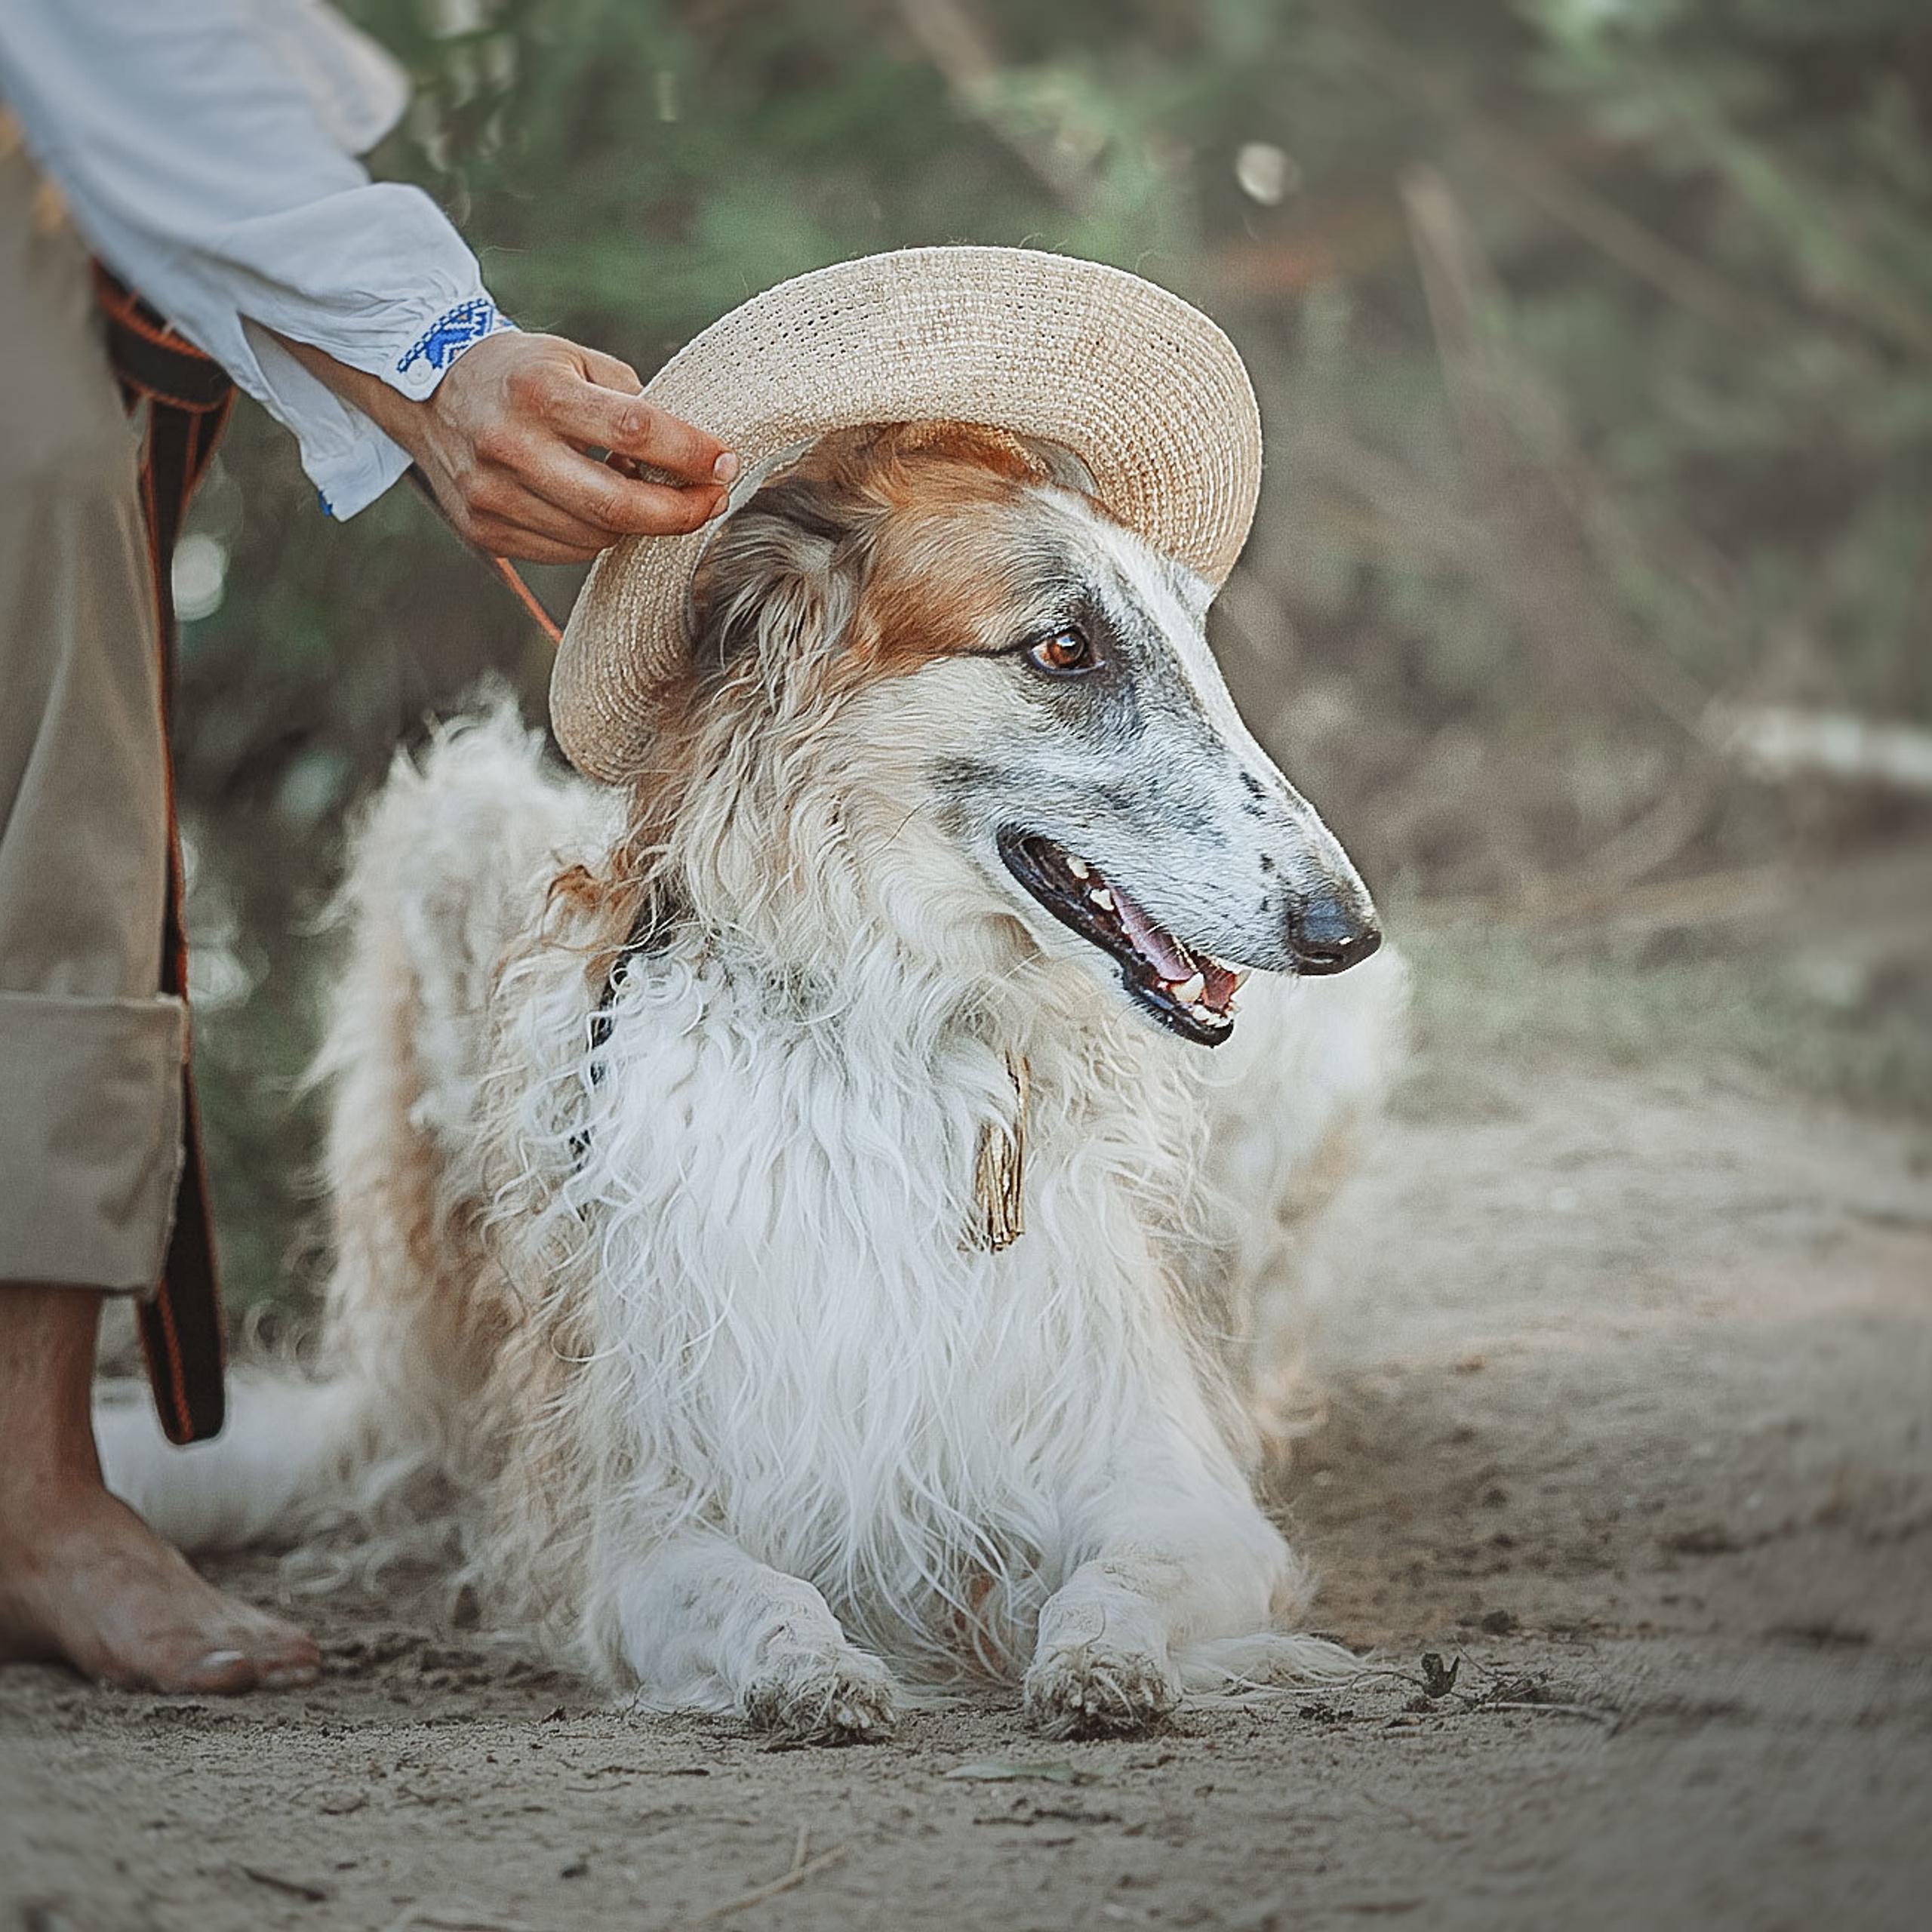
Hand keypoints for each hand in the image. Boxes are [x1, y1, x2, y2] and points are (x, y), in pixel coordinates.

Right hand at [278, 329, 738, 562]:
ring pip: (595, 536)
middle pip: (616, 506)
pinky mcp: (484, 530)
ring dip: (637, 524)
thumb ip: (631, 402)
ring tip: (648, 495)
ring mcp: (492, 496)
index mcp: (537, 392)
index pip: (633, 431)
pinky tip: (600, 508)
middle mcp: (509, 446)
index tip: (724, 463)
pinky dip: (596, 535)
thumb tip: (691, 458)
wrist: (428, 390)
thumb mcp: (574, 359)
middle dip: (680, 513)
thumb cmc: (520, 372)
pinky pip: (566, 550)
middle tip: (712, 501)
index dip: (689, 454)